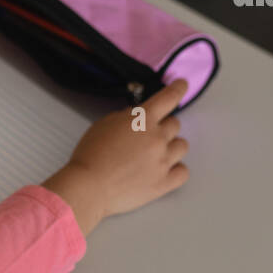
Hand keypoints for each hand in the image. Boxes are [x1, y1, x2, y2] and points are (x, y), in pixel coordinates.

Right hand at [42, 79, 190, 236]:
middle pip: (175, 125)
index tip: (182, 86)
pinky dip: (176, 169)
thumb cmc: (91, 157)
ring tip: (154, 154)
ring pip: (182, 146)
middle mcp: (158, 138)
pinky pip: (183, 171)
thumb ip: (125, 117)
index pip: (168, 98)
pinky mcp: (164, 182)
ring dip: (171, 147)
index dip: (177, 89)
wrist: (89, 187)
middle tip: (148, 137)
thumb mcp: (103, 125)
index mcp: (143, 120)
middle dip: (163, 127)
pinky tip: (163, 169)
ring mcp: (163, 161)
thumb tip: (136, 117)